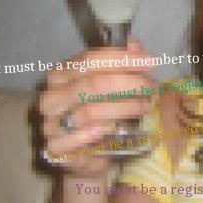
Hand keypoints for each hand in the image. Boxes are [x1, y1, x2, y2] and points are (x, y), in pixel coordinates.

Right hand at [39, 41, 155, 176]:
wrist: (81, 156)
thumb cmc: (95, 117)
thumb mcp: (107, 89)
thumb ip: (119, 66)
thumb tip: (136, 45)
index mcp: (61, 74)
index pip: (90, 60)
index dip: (122, 59)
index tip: (150, 62)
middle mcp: (51, 96)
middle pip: (93, 84)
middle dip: (129, 83)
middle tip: (151, 87)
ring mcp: (50, 123)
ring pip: (90, 111)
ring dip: (124, 108)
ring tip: (145, 106)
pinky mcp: (55, 149)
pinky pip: (78, 139)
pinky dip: (98, 132)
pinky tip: (115, 129)